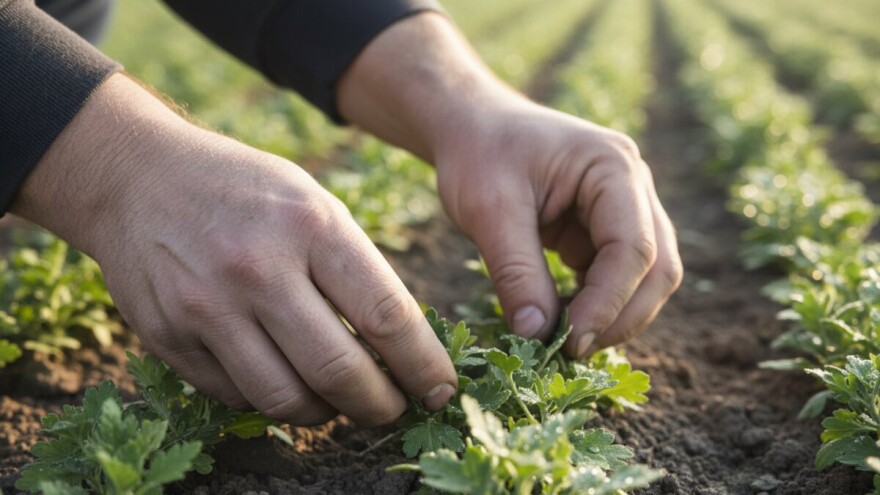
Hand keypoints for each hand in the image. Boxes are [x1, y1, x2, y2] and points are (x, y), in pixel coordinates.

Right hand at [11, 74, 456, 425]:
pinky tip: (286, 383)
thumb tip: (401, 346)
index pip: (387, 317)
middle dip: (380, 406)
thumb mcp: (314, 204)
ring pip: (285, 399)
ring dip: (326, 415)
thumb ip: (356, 269)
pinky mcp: (170, 337)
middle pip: (339, 372)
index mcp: (312, 227)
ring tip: (340, 403)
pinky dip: (272, 400)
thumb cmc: (247, 192)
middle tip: (394, 409)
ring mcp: (208, 307)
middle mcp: (259, 269)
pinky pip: (236, 396)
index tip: (440, 389)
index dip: (423, 366)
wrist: (139, 178)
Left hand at [434, 101, 682, 356]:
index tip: (568, 341)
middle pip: (657, 267)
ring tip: (563, 342)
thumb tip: (536, 336)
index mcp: (613, 167)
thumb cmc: (479, 154)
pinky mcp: (605, 230)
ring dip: (613, 316)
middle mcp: (634, 186)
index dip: (607, 303)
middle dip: (621, 316)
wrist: (471, 127)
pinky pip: (616, 277)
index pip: (634, 248)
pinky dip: (596, 306)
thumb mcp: (488, 210)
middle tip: (570, 351)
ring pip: (645, 278)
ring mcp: (625, 208)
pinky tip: (562, 323)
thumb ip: (515, 272)